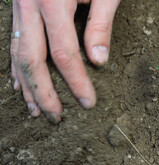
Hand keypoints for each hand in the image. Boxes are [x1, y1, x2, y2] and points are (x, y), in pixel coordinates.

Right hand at [10, 0, 119, 123]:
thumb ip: (100, 24)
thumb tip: (99, 60)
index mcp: (52, 2)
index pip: (64, 53)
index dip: (76, 81)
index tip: (88, 102)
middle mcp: (29, 5)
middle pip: (32, 59)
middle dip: (44, 92)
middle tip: (56, 116)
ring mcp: (19, 6)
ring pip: (18, 53)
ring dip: (27, 85)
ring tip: (37, 110)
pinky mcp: (18, 8)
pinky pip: (14, 41)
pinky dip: (17, 66)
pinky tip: (22, 84)